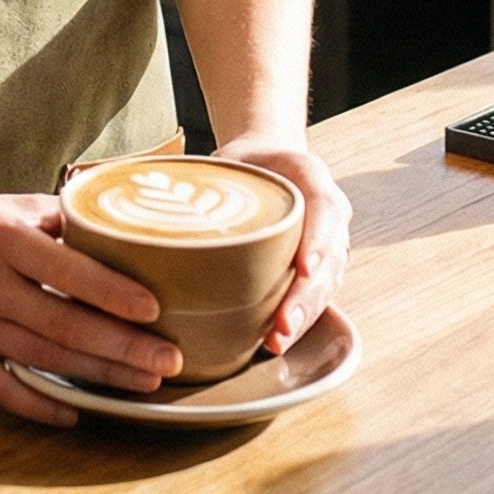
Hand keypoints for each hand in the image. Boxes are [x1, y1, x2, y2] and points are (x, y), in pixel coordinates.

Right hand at [0, 189, 180, 426]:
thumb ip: (60, 219)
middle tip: (168, 360)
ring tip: (143, 383)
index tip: (154, 309)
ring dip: (98, 376)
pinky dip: (41, 404)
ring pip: (43, 360)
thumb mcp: (7, 206)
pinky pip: (3, 389)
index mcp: (3, 238)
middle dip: (122, 346)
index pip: (66, 269)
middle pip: (64, 324)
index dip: (111, 292)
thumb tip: (120, 229)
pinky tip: (77, 410)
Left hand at [214, 141, 352, 352]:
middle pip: (326, 260)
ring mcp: (328, 246)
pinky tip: (275, 340)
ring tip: (277, 340)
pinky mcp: (317, 270)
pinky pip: (314, 298)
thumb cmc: (250, 161)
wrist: (269, 161)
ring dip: (303, 317)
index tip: (303, 268)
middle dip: (305, 296)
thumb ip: (216, 172)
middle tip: (282, 324)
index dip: (317, 241)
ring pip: (324, 287)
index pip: (324, 210)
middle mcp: (328, 215)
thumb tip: (164, 197)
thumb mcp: (236, 153)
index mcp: (314, 179)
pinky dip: (297, 321)